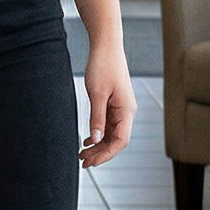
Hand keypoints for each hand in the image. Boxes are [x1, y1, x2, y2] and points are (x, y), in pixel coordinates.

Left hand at [80, 41, 136, 166]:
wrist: (106, 46)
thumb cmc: (103, 66)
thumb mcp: (97, 93)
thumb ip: (97, 117)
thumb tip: (96, 139)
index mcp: (127, 111)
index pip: (121, 141)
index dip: (106, 154)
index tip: (92, 162)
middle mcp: (127, 112)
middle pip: (116, 140)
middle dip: (100, 153)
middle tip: (82, 162)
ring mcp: (121, 108)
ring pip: (111, 133)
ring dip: (98, 145)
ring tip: (82, 154)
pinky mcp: (114, 104)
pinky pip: (108, 124)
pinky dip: (98, 134)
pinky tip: (87, 140)